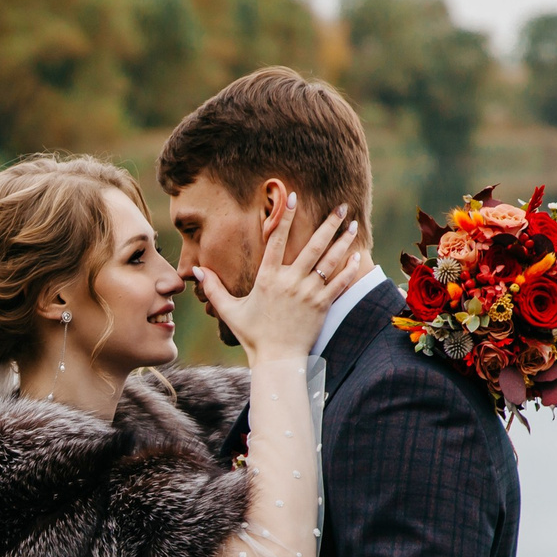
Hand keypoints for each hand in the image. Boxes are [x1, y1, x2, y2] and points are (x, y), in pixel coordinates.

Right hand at [194, 198, 369, 364]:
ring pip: (330, 261)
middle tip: (341, 206)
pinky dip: (350, 268)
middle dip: (329, 223)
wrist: (277, 359)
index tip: (293, 197)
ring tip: (353, 224)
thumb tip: (198, 271)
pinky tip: (358, 255)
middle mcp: (290, 282)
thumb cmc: (253, 335)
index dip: (286, 217)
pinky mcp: (322, 305)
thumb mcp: (229, 311)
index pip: (277, 240)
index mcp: (267, 278)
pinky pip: (340, 283)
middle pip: (313, 245)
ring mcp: (308, 293)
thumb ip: (214, 289)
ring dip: (344, 240)